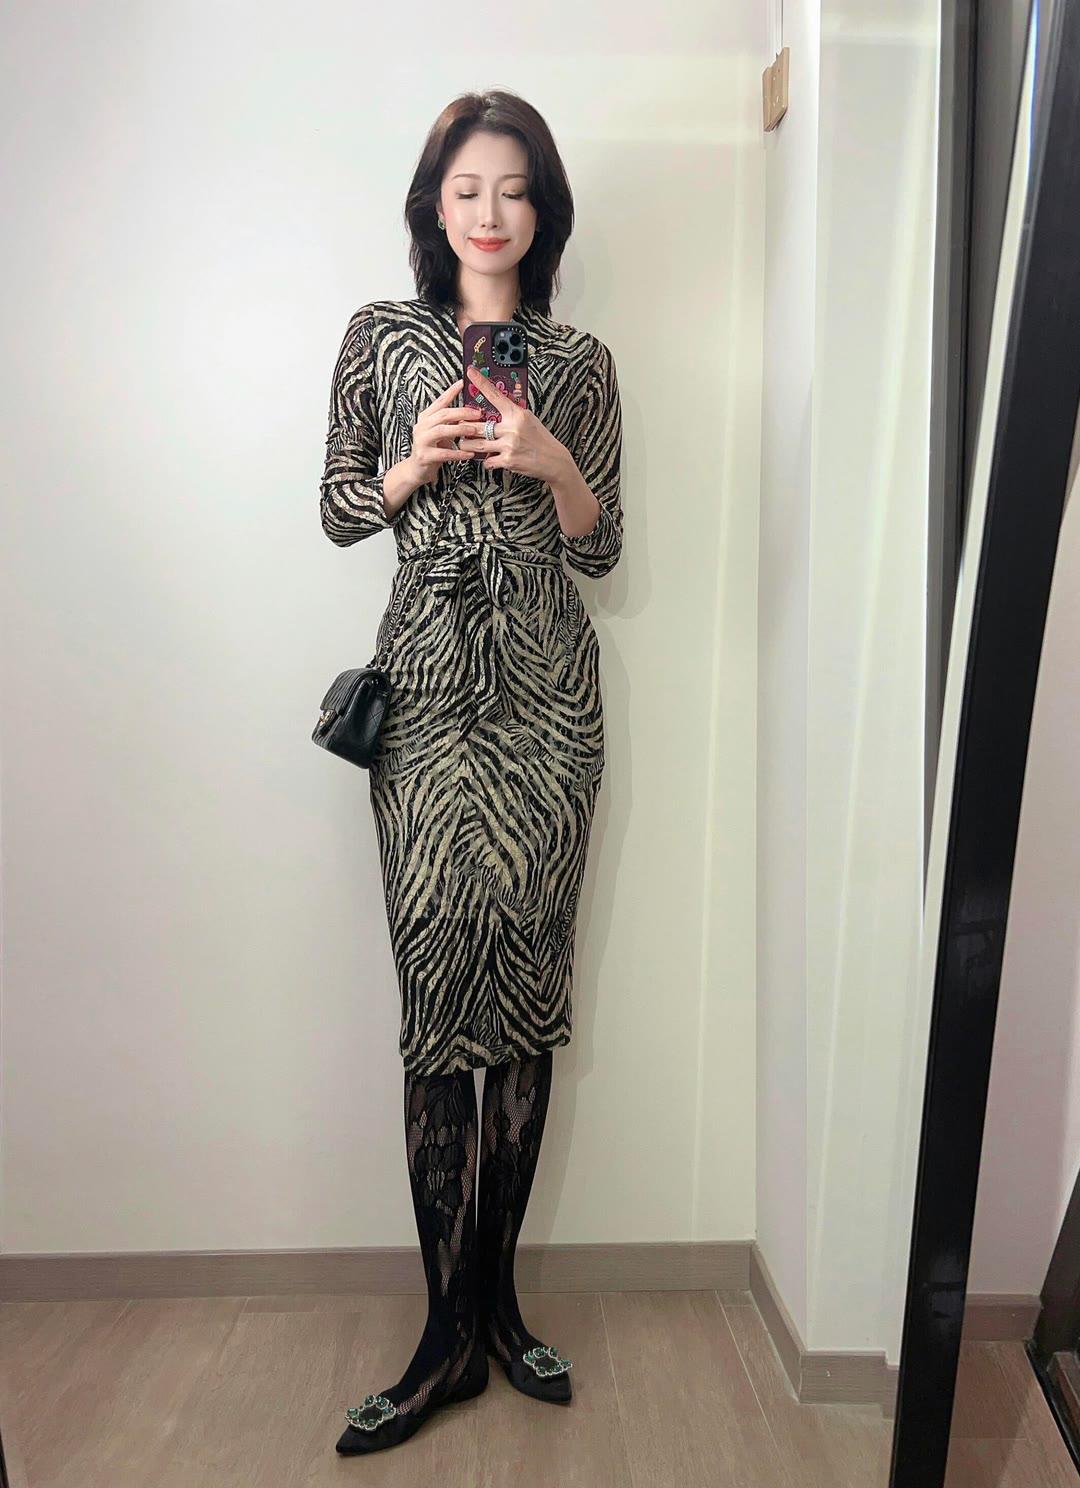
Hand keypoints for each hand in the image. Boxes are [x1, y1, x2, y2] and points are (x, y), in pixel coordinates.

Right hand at [407, 378, 485, 485]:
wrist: (416, 469)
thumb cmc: (432, 449)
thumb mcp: (441, 432)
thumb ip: (451, 422)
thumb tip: (470, 412)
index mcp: (426, 418)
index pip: (440, 401)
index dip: (451, 391)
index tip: (463, 382)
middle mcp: (421, 426)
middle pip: (443, 414)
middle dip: (462, 412)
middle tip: (478, 413)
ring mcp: (421, 441)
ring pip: (442, 431)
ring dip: (460, 429)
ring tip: (474, 430)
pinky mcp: (424, 456)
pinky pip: (444, 453)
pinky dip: (458, 453)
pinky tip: (469, 454)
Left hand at [458, 364, 570, 483]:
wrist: (554, 460)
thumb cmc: (540, 439)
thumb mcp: (529, 419)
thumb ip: (512, 413)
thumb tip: (496, 404)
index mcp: (517, 414)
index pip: (495, 395)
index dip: (481, 382)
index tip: (470, 372)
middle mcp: (512, 428)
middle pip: (478, 425)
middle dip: (465, 427)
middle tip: (459, 425)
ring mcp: (509, 445)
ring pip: (478, 444)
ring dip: (468, 444)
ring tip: (465, 443)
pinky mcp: (508, 461)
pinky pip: (487, 461)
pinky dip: (486, 460)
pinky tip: (488, 458)